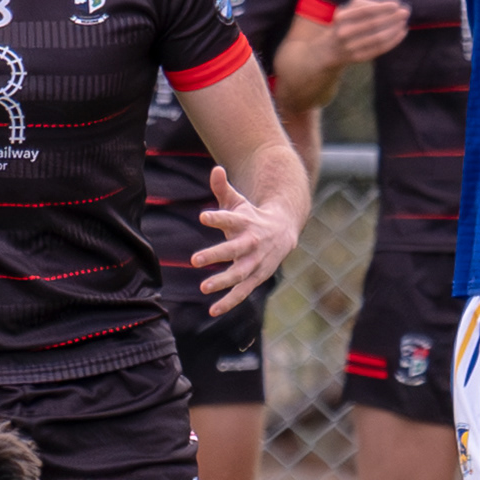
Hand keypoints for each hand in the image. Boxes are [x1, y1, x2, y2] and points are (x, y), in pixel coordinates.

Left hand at [190, 163, 298, 315]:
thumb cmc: (252, 216)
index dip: (217, 217)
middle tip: (195, 259)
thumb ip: (223, 189)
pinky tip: (212, 310)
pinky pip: (243, 292)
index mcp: (246, 222)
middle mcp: (251, 242)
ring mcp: (256, 261)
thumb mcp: (239, 202)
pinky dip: (229, 301)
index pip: (230, 218)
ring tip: (203, 287)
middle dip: (216, 254)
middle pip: (234, 249)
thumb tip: (215, 169)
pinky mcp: (257, 276)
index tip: (202, 216)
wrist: (284, 231)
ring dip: (222, 281)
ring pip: (239, 273)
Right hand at [328, 0, 411, 62]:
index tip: (396, 4)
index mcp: (342, 17)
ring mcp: (350, 47)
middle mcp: (344, 32)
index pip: (365, 11)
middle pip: (373, 24)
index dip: (382, 7)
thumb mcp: (351, 9)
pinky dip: (394, 40)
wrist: (331, 48)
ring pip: (378, 38)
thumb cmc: (347, 23)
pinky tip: (402, 32)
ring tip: (404, 22)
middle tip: (406, 12)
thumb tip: (395, 2)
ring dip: (394, 29)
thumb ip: (371, 3)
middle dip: (392, 17)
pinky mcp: (358, 57)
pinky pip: (380, 49)